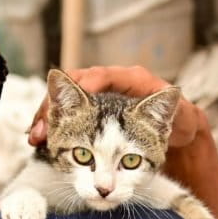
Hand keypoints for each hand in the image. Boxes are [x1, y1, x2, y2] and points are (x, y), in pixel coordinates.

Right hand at [28, 65, 202, 147]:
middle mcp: (110, 85)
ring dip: (47, 118)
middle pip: (73, 87)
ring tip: (37, 137)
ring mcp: (98, 100)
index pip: (103, 76)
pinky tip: (42, 142)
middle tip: (44, 128)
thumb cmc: (178, 119)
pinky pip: (64, 118)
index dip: (85, 85)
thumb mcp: (179, 113)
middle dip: (55, 106)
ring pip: (64, 101)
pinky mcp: (91, 116)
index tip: (72, 99)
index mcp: (131, 79)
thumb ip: (170, 107)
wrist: (176, 132)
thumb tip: (170, 94)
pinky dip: (52, 129)